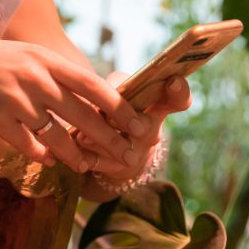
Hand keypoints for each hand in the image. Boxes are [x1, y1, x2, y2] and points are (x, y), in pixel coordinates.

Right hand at [0, 34, 151, 171]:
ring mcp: (15, 100)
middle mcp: (35, 78)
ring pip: (56, 137)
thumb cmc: (5, 61)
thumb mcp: (36, 58)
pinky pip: (28, 145)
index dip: (119, 107)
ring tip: (86, 166)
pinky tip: (51, 160)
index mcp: (48, 61)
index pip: (93, 85)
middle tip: (127, 157)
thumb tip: (104, 101)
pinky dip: (43, 156)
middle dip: (108, 139)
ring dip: (76, 156)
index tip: (139, 125)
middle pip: (81, 115)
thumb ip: (65, 77)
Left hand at [72, 72, 191, 183]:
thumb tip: (99, 94)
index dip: (179, 91)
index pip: (178, 99)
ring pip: (118, 149)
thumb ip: (115, 87)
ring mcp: (135, 153)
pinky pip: (97, 163)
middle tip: (110, 118)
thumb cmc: (120, 108)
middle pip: (146, 127)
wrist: (118, 151)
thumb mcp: (124, 92)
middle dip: (126, 121)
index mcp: (157, 107)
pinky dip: (82, 156)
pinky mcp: (113, 167)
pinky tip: (68, 151)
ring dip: (98, 141)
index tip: (173, 81)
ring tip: (82, 137)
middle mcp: (150, 131)